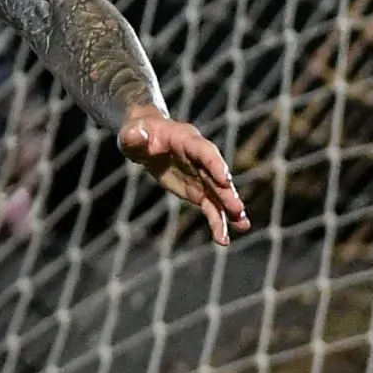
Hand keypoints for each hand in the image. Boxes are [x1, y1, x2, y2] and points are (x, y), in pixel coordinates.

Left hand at [118, 105, 249, 244]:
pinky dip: (217, 221)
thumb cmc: (137, 134)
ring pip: (218, 194)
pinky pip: (210, 206)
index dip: (215, 164)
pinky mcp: (198, 190)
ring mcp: (201, 175)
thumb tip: (135, 136)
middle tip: (237, 208)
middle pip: (216, 175)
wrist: (144, 139)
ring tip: (242, 226)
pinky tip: (224, 238)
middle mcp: (199, 157)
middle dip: (226, 192)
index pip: (204, 151)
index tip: (225, 180)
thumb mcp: (130, 135)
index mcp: (186, 139)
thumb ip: (133, 136)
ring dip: (229, 210)